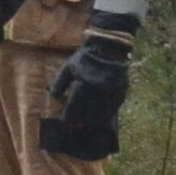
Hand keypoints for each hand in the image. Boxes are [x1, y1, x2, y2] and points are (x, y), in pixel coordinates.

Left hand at [36, 36, 129, 161]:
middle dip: (80, 120)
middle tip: (74, 126)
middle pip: (87, 111)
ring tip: (86, 124)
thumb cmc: (85, 58)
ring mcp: (112, 91)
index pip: (75, 105)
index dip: (69, 115)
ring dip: (92, 120)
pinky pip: (113, 108)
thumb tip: (54, 97)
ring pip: (101, 112)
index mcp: (85, 82)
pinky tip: (100, 119)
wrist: (109, 48)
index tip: (64, 121)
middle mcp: (99, 89)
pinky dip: (106, 115)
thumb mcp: (69, 67)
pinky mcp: (121, 92)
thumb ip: (60, 82)